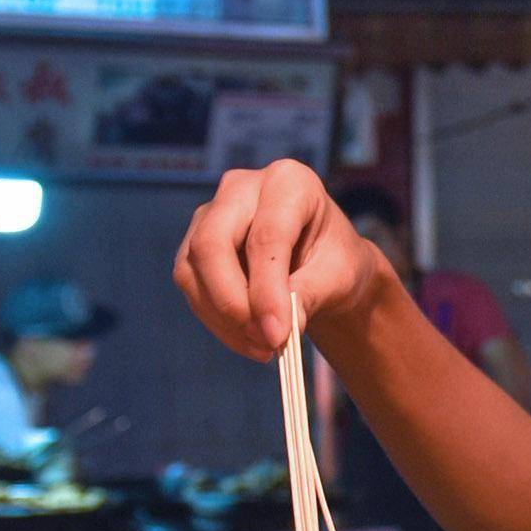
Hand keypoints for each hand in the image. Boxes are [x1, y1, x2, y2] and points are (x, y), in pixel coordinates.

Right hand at [174, 158, 396, 362]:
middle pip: (213, 243)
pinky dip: (216, 320)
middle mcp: (241, 187)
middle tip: (264, 343)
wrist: (324, 265)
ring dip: (223, 318)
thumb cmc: (336, 262)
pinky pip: (191, 284)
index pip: (267, 235)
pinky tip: (247, 340)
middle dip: (233, 302)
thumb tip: (276, 329)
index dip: (267, 289)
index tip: (278, 335)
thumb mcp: (339, 277)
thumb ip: (310, 295)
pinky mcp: (194, 244)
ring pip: (194, 268)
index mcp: (289, 181)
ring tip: (263, 348)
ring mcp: (211, 213)